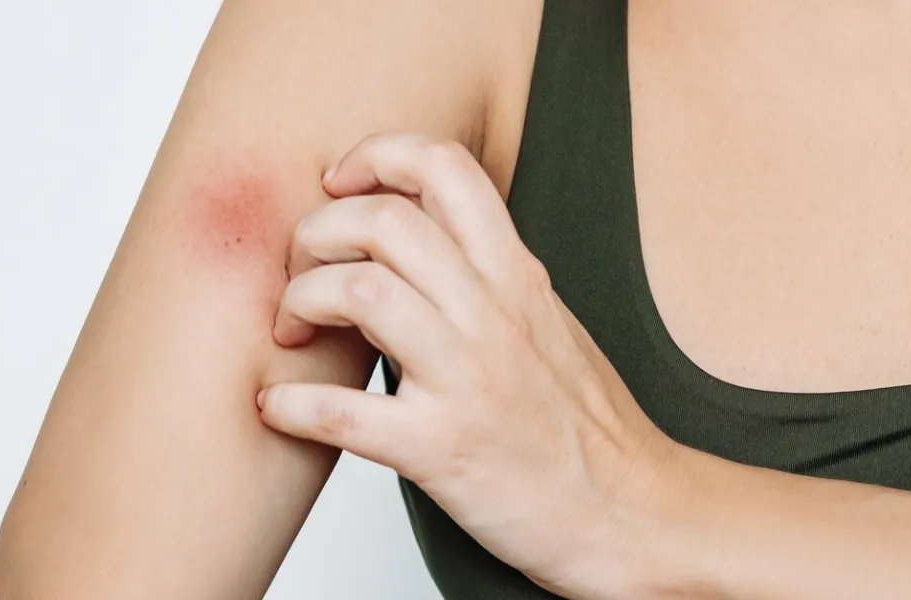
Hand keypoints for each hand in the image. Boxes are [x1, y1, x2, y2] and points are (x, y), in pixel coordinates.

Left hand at [259, 133, 678, 596]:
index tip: (340, 183)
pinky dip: (292, 405)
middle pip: (382, 219)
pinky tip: (278, 408)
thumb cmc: (588, 427)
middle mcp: (492, 313)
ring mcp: (468, 378)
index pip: (444, 168)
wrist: (633, 513)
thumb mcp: (552, 322)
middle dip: (315, 233)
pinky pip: (342, 412)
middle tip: (302, 270)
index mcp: (517, 276)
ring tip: (293, 332)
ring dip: (300, 302)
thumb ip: (494, 275)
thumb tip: (432, 238)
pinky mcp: (441, 448)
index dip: (375, 155)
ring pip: (358, 290)